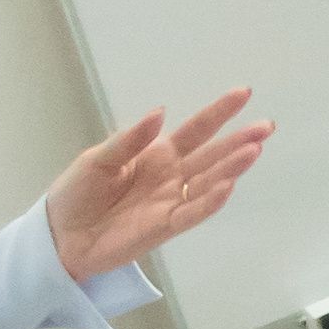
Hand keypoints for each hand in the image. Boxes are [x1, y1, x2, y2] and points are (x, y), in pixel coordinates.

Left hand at [46, 89, 268, 281]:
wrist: (61, 234)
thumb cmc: (77, 193)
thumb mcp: (98, 159)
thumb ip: (129, 140)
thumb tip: (161, 114)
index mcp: (156, 155)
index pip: (195, 131)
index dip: (218, 113)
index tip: (243, 94)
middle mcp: (171, 176)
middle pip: (211, 156)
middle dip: (239, 141)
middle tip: (267, 126)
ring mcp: (171, 202)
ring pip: (209, 182)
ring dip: (231, 167)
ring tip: (254, 150)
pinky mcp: (166, 227)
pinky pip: (193, 213)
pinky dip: (210, 201)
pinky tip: (228, 186)